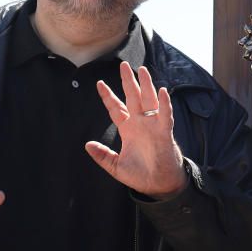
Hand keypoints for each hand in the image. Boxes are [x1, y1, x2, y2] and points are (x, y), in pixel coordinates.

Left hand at [86, 62, 188, 199]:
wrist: (158, 185)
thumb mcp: (116, 166)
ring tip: (142, 69)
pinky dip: (164, 104)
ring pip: (148, 100)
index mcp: (128, 129)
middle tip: (123, 65)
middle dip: (127, 81)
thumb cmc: (140, 175)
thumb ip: (102, 156)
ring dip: (146, 85)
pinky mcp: (164, 132)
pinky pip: (165, 115)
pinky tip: (162, 91)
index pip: (116, 108)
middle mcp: (140, 123)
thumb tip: (87, 145)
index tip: (99, 83)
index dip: (108, 96)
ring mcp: (152, 126)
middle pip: (132, 97)